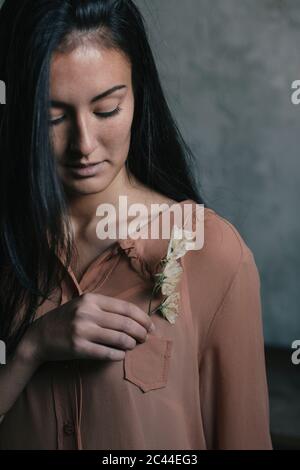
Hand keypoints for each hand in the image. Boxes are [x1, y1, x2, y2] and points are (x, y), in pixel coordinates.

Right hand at [21, 293, 154, 364]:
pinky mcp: (78, 348)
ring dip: (131, 344)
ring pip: (119, 339)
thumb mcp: (84, 305)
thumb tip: (136, 318)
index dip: (142, 318)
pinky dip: (119, 355)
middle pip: (125, 323)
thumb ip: (106, 308)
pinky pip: (107, 353)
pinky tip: (121, 355)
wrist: (40, 336)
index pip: (126, 308)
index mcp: (91, 299)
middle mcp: (87, 313)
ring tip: (133, 345)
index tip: (150, 326)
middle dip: (140, 332)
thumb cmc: (67, 319)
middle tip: (145, 338)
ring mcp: (82, 330)